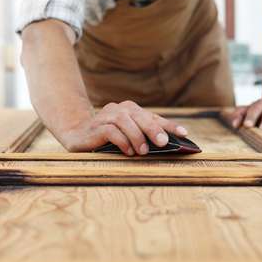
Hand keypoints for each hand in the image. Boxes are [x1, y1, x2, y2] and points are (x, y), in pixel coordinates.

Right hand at [59, 100, 188, 154]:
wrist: (77, 136)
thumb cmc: (107, 139)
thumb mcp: (128, 138)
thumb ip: (143, 138)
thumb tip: (167, 147)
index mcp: (131, 110)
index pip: (154, 117)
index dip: (169, 125)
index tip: (185, 134)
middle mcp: (119, 109)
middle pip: (140, 116)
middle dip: (154, 129)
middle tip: (163, 143)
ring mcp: (106, 116)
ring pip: (125, 121)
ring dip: (136, 136)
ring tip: (143, 152)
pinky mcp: (95, 127)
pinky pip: (111, 131)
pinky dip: (122, 141)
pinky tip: (127, 152)